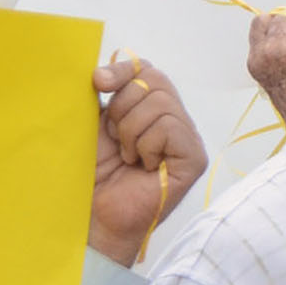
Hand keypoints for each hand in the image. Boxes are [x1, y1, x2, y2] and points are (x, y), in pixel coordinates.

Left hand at [89, 56, 205, 267]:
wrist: (93, 215)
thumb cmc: (92, 175)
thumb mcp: (93, 123)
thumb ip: (103, 93)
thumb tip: (101, 70)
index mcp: (150, 109)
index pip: (146, 69)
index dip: (122, 71)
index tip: (97, 84)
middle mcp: (174, 120)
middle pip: (154, 81)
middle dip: (122, 108)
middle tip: (116, 141)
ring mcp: (187, 139)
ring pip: (161, 103)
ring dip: (131, 131)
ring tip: (128, 158)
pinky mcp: (193, 158)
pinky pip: (169, 127)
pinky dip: (146, 145)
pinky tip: (143, 167)